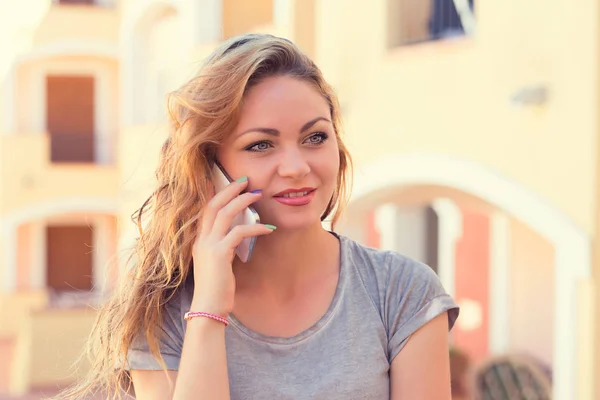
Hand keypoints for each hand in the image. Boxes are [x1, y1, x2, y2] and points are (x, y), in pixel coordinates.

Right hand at [190, 177, 274, 316]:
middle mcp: (201, 240)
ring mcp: (208, 246)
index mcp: (199, 241)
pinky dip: (255, 228)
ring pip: (225, 213)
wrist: (208, 310)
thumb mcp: (218, 264)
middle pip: (214, 204)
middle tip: (246, 180)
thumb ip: (225, 248)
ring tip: (258, 195)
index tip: (230, 182)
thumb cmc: (216, 290)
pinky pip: (239, 232)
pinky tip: (269, 229)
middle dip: (230, 189)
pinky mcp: (219, 254)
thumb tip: (239, 236)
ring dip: (243, 201)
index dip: (216, 193)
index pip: (205, 209)